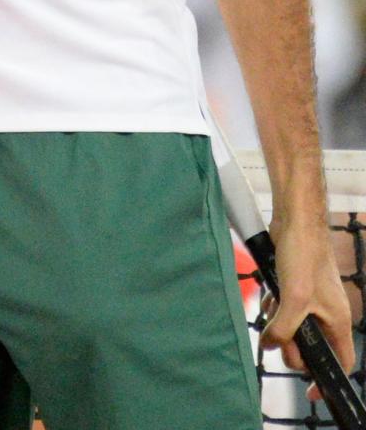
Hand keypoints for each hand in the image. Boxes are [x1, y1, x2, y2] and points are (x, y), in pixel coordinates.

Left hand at [261, 218, 354, 398]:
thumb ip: (284, 329)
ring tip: (273, 306)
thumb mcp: (294, 299)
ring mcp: (312, 299)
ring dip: (279, 323)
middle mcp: (328, 313)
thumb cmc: (304, 256)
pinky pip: (285, 309)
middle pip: (311, 347)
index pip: (342, 362)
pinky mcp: (296, 286)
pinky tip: (269, 295)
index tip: (310, 391)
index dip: (327, 379)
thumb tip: (270, 345)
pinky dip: (275, 306)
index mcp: (338, 321)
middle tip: (278, 337)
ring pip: (294, 327)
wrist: (295, 220)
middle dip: (292, 345)